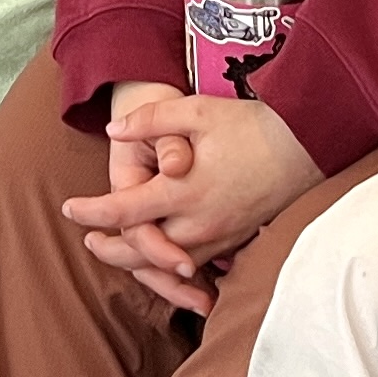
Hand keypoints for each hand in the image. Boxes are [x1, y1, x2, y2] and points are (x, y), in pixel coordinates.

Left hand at [63, 85, 319, 305]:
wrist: (308, 146)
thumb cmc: (253, 125)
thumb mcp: (198, 109)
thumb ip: (153, 119)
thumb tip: (114, 129)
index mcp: (184, 191)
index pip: (125, 211)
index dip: (92, 212)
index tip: (69, 208)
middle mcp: (199, 223)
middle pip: (142, 252)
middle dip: (112, 250)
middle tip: (89, 241)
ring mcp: (220, 237)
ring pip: (169, 265)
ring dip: (139, 263)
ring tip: (120, 251)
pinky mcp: (236, 241)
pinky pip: (196, 264)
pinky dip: (171, 266)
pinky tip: (163, 259)